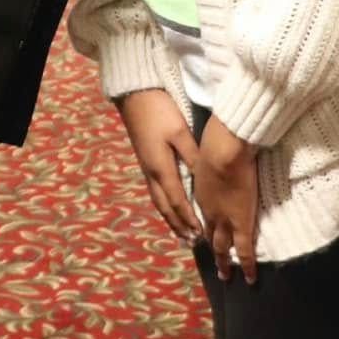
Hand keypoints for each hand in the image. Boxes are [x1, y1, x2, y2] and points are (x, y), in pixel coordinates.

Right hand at [117, 90, 200, 242]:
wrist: (135, 95)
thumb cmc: (159, 111)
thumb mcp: (179, 132)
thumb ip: (192, 156)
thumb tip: (204, 180)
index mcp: (161, 168)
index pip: (178, 201)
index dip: (190, 219)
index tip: (201, 235)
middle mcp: (152, 173)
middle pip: (166, 207)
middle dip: (179, 226)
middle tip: (193, 243)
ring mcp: (147, 168)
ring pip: (159, 201)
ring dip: (171, 219)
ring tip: (181, 234)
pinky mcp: (146, 162)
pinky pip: (156, 192)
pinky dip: (165, 206)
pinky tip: (169, 207)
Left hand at [194, 115, 258, 283]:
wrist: (224, 150)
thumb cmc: (217, 145)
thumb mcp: (208, 158)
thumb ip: (213, 166)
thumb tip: (219, 163)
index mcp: (201, 194)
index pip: (204, 216)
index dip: (206, 227)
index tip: (207, 235)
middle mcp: (209, 210)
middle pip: (210, 235)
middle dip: (212, 251)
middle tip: (215, 265)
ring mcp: (224, 219)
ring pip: (223, 246)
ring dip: (224, 262)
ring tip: (226, 276)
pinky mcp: (240, 223)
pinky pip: (244, 250)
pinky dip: (246, 265)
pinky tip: (250, 278)